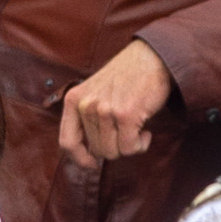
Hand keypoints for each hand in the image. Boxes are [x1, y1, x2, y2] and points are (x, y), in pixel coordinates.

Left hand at [58, 39, 172, 169]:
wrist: (153, 56)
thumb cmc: (126, 77)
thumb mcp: (94, 92)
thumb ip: (86, 117)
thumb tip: (88, 154)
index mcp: (74, 100)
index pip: (67, 142)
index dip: (79, 159)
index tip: (91, 164)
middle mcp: (86, 105)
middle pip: (96, 150)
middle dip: (114, 147)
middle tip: (126, 132)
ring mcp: (105, 110)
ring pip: (113, 152)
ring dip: (128, 146)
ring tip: (136, 128)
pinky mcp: (126, 115)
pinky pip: (129, 149)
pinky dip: (140, 145)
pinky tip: (146, 132)